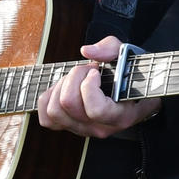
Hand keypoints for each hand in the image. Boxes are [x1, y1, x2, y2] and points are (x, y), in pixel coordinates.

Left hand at [37, 36, 160, 137]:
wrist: (132, 91)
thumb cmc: (129, 74)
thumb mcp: (126, 56)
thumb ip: (110, 49)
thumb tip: (86, 51)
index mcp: (120, 116)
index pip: (96, 110)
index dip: (89, 86)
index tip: (96, 72)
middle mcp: (101, 127)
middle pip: (69, 105)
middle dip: (74, 78)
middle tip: (86, 70)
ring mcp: (83, 130)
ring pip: (55, 111)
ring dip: (61, 87)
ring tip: (76, 79)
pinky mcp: (69, 127)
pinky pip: (46, 118)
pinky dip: (49, 99)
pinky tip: (63, 89)